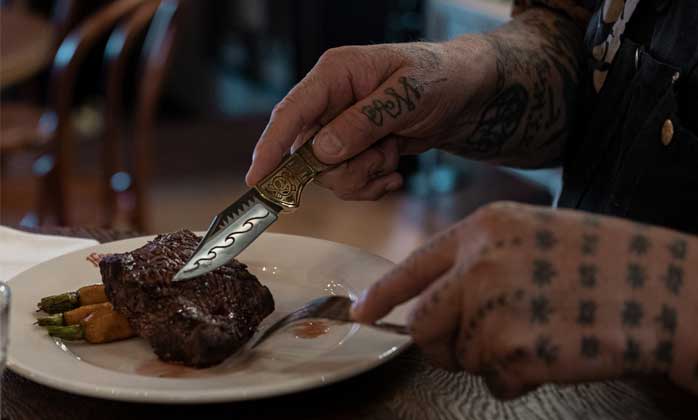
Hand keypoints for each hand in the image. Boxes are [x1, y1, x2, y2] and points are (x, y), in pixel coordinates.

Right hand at [245, 39, 492, 199]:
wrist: (467, 95)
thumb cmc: (440, 78)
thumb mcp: (407, 95)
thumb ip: (363, 122)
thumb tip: (321, 152)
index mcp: (334, 75)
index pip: (291, 113)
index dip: (270, 148)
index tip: (257, 179)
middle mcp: (330, 103)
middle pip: (308, 155)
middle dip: (347, 167)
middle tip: (382, 155)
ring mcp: (340, 129)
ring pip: (328, 174)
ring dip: (364, 174)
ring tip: (393, 155)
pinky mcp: (354, 150)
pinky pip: (348, 182)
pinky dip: (371, 184)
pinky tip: (394, 171)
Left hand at [351, 202, 696, 398]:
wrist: (664, 287)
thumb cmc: (604, 260)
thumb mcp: (533, 236)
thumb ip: (481, 260)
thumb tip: (440, 298)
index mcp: (483, 229)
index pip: (413, 265)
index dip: (382, 294)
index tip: (362, 314)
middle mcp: (479, 263)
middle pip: (424, 324)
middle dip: (442, 345)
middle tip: (476, 346)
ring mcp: (493, 305)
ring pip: (459, 355)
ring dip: (489, 360)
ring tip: (536, 337)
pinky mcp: (513, 348)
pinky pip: (492, 381)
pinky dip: (515, 379)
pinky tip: (550, 355)